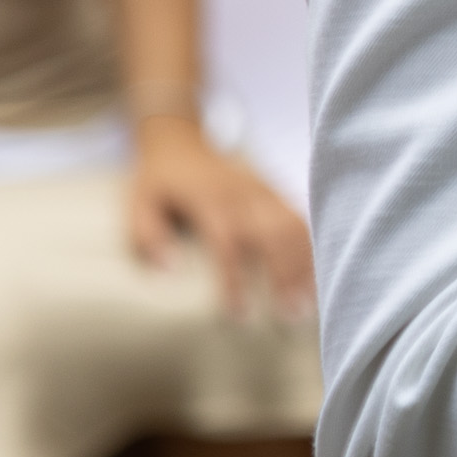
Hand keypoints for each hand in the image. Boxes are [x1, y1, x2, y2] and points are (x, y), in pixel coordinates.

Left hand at [126, 115, 314, 319]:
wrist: (179, 139)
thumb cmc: (157, 182)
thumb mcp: (138, 205)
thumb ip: (149, 237)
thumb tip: (170, 271)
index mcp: (209, 199)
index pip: (227, 243)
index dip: (234, 279)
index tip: (239, 315)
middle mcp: (242, 193)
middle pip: (272, 235)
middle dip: (284, 276)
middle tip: (291, 317)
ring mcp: (262, 189)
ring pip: (292, 227)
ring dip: (304, 265)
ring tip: (309, 303)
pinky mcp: (274, 189)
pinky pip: (299, 217)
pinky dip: (311, 247)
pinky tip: (318, 275)